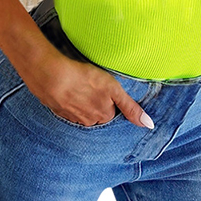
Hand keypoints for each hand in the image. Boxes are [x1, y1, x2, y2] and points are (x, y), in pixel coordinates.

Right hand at [23, 53, 154, 128]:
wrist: (51, 76)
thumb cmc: (84, 79)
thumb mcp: (113, 89)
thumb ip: (130, 107)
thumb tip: (149, 125)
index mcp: (103, 116)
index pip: (111, 112)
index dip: (108, 100)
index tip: (103, 91)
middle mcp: (88, 121)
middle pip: (96, 114)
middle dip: (95, 103)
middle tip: (90, 87)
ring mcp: (70, 117)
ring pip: (81, 113)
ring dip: (80, 102)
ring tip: (78, 87)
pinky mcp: (56, 110)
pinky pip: (66, 108)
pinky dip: (67, 100)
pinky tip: (66, 89)